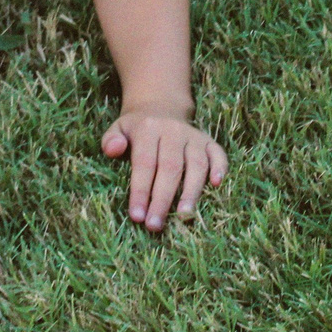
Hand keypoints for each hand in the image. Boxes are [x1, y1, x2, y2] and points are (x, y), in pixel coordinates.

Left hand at [101, 108, 226, 231]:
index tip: (137, 216)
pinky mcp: (208, 140)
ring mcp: (193, 135)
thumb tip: (113, 150)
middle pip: (170, 167)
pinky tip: (216, 185)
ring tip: (184, 216)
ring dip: (191, 191)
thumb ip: (111, 140)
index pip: (144, 163)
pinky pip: (218, 154)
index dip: (141, 190)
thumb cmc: (136, 129)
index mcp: (148, 129)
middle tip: (155, 224)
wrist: (161, 107)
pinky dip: (220, 168)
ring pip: (196, 164)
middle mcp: (173, 130)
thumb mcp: (118, 129)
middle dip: (162, 199)